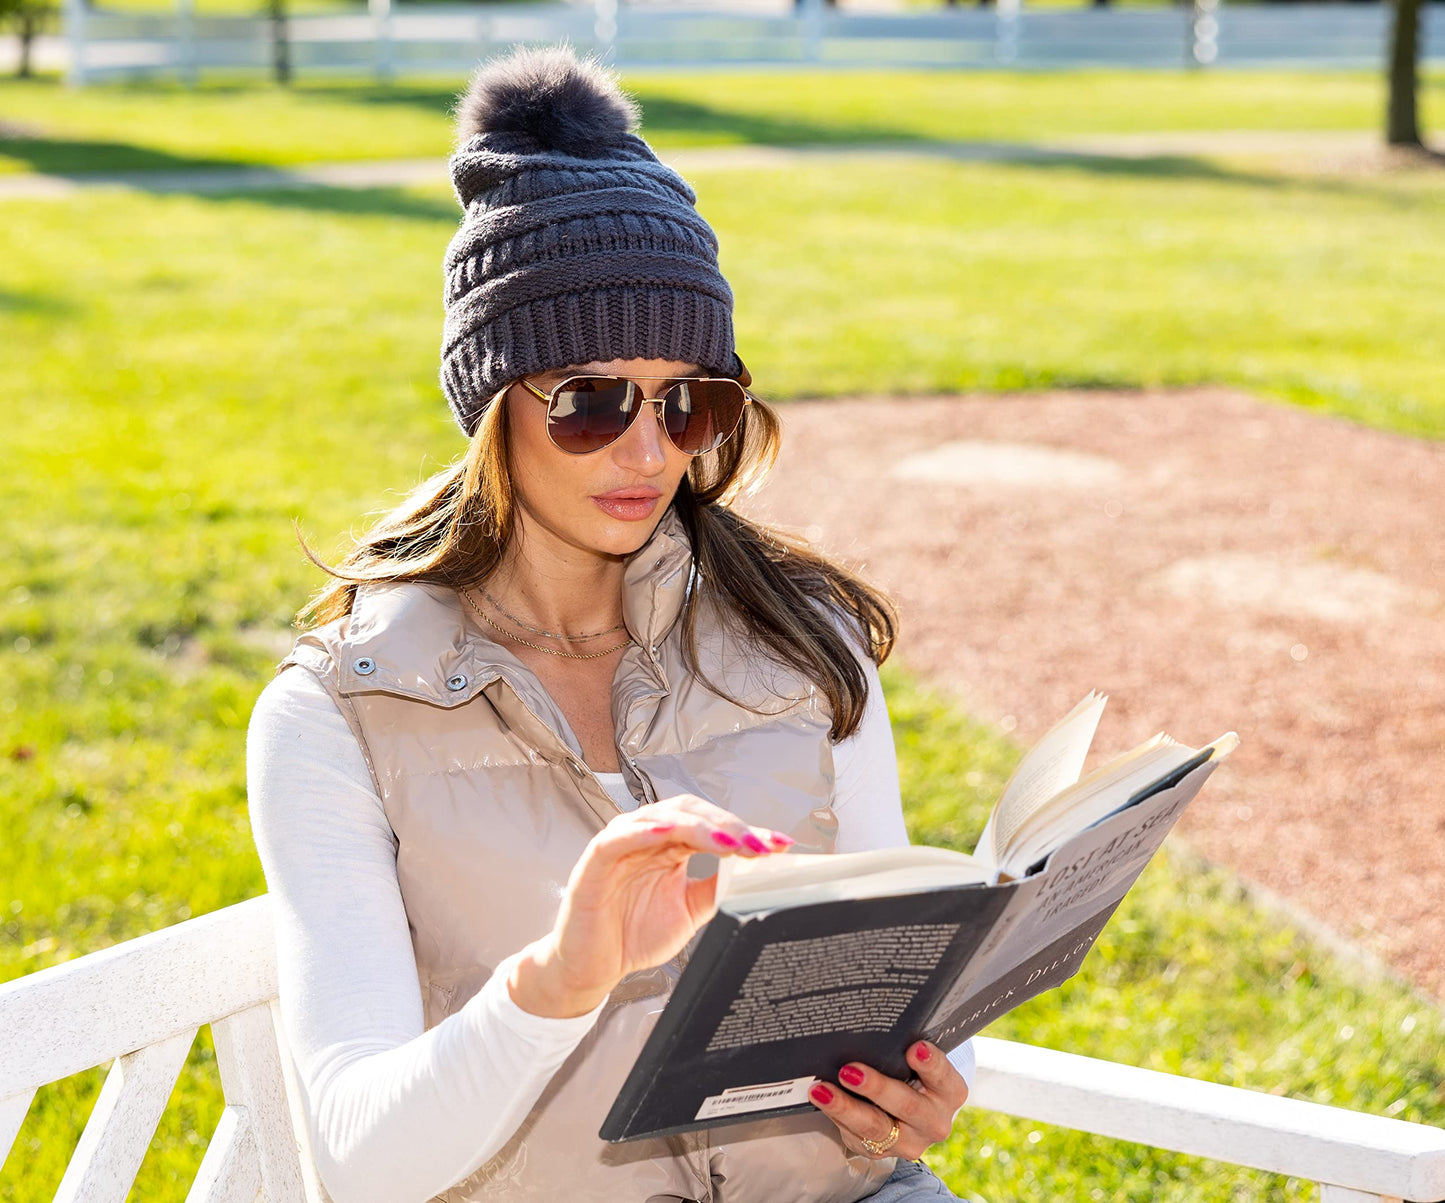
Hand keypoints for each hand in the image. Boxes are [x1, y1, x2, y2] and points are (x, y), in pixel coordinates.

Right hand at [508, 794, 794, 1017]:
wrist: (592, 968)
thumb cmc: (631, 933)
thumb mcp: (690, 910)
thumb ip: (717, 886)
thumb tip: (756, 870)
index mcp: (669, 844)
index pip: (711, 824)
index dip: (746, 831)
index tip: (780, 845)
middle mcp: (645, 836)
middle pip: (690, 813)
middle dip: (728, 826)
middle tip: (759, 845)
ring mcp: (619, 845)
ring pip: (659, 818)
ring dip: (697, 826)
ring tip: (728, 840)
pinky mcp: (593, 862)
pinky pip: (615, 839)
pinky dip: (639, 832)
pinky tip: (664, 834)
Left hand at [808, 1041, 967, 1160]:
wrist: (909, 1112)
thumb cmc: (913, 1073)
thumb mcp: (919, 1062)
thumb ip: (905, 1049)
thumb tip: (871, 1023)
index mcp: (950, 1092)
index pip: (943, 1076)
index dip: (930, 1063)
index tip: (914, 1047)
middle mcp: (934, 1121)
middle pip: (907, 1105)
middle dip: (877, 1087)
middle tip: (849, 1071)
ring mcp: (909, 1141)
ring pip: (875, 1127)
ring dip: (846, 1107)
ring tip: (822, 1090)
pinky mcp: (882, 1152)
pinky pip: (857, 1135)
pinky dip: (836, 1115)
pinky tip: (821, 1099)